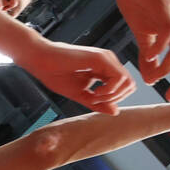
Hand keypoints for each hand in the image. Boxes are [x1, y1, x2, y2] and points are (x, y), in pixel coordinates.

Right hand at [17, 38, 135, 114]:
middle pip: (129, 85)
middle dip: (116, 98)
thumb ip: (97, 103)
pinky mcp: (100, 58)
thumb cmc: (56, 74)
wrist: (39, 60)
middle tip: (97, 100)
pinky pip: (119, 77)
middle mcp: (109, 62)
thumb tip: (116, 112)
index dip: (115, 99)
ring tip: (95, 97)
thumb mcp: (80, 94)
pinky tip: (95, 92)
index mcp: (105, 69)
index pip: (124, 86)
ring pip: (127, 81)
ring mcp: (106, 58)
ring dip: (113, 95)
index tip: (96, 101)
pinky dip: (110, 90)